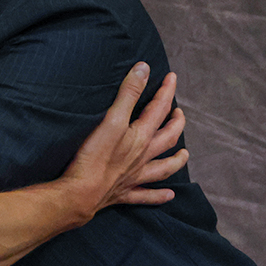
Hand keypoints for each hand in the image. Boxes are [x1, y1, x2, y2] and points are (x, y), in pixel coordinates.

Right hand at [61, 63, 187, 220]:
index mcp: (141, 137)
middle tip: (178, 113)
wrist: (80, 194)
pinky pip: (146, 196)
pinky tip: (169, 195)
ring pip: (164, 168)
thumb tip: (144, 68)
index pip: (159, 109)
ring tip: (185, 154)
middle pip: (167, 138)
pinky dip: (159, 196)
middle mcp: (143, 157)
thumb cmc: (94, 157)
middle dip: (176, 123)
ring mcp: (135, 176)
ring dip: (176, 160)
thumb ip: (128, 94)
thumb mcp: (111, 120)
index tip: (172, 77)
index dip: (166, 92)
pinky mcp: (123, 193)